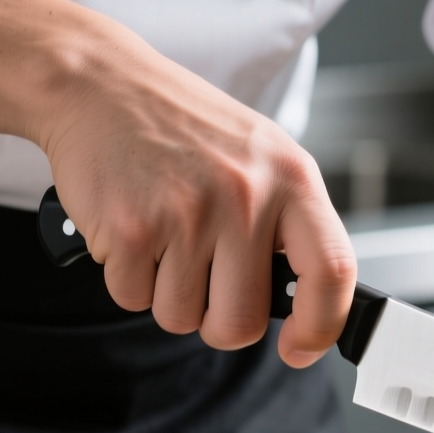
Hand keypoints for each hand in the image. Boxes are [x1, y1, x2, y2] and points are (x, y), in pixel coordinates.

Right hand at [39, 38, 354, 365]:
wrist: (100, 84)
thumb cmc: (185, 127)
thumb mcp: (263, 156)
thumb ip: (289, 224)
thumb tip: (308, 306)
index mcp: (292, 179)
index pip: (332, 272)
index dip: (322, 326)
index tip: (300, 348)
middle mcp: (246, 197)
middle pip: (243, 322)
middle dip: (219, 321)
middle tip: (205, 282)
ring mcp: (188, 214)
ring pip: (182, 317)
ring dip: (168, 295)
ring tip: (166, 237)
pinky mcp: (132, 229)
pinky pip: (134, 299)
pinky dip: (129, 278)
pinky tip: (135, 229)